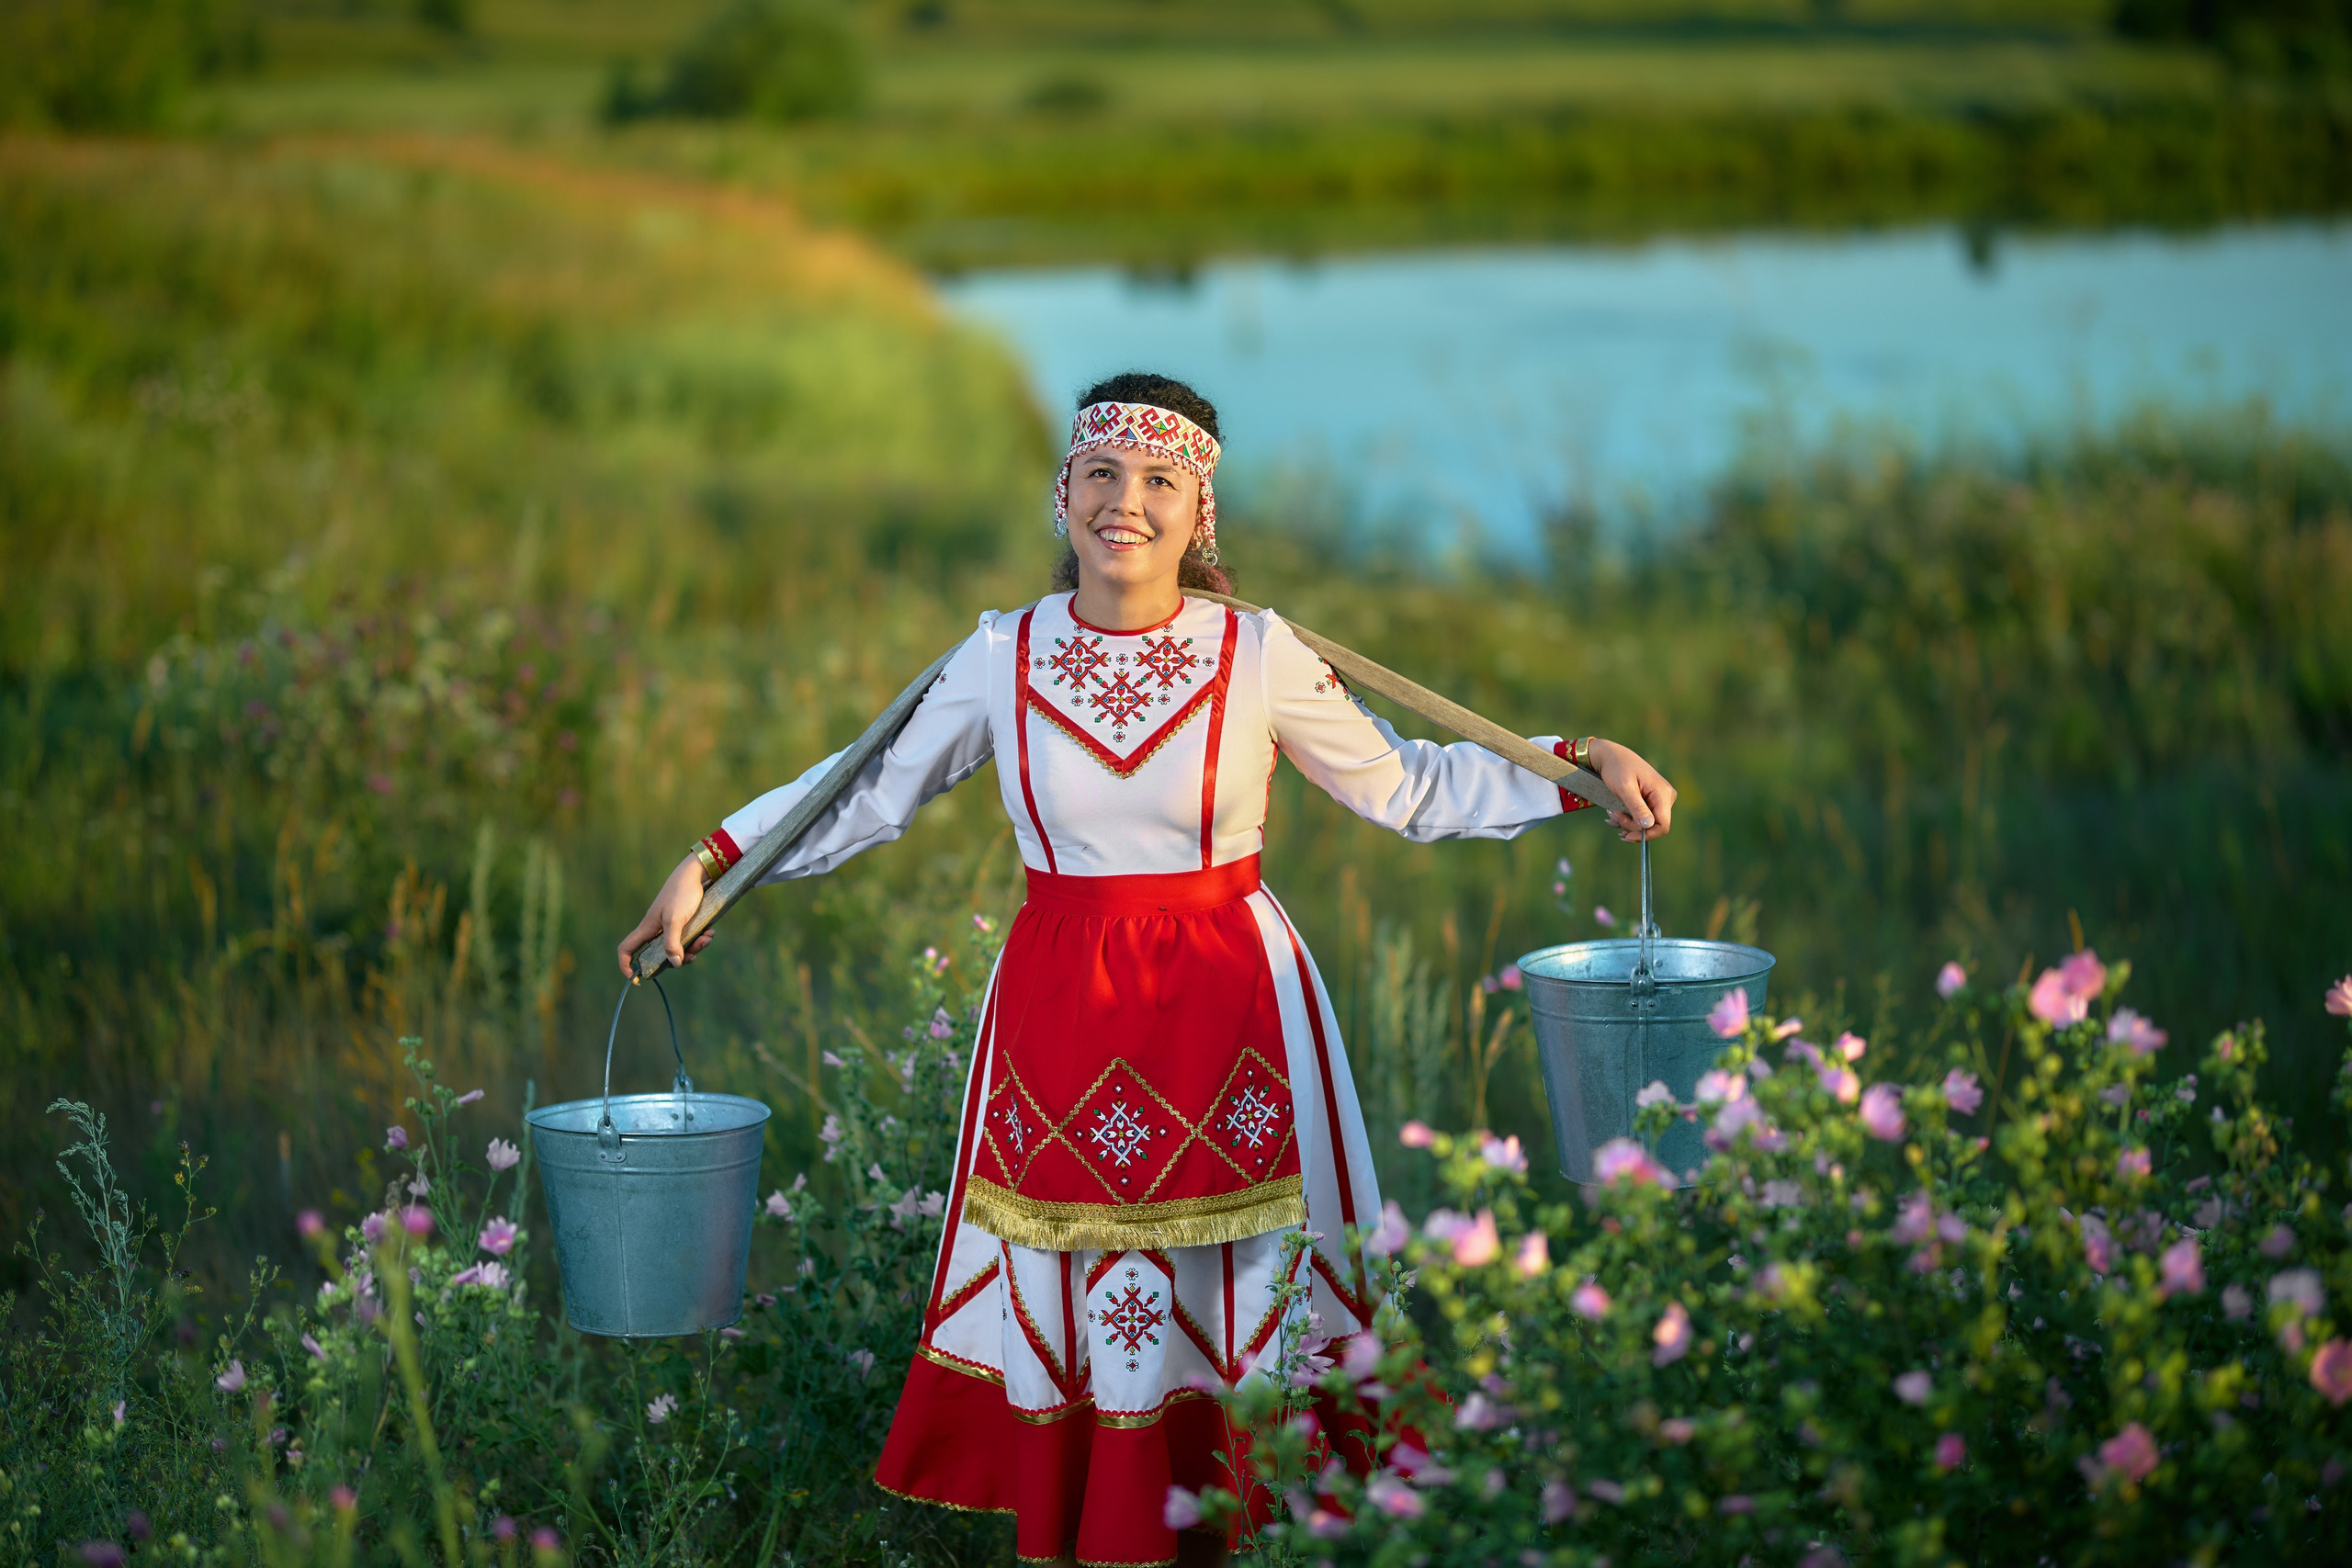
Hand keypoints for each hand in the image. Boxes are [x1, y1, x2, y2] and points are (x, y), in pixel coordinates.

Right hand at [615, 856, 716, 979]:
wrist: (697, 875)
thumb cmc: (681, 894)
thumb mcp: (675, 920)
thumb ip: (672, 943)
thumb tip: (674, 964)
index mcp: (647, 928)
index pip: (627, 949)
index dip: (626, 965)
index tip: (636, 979)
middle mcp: (656, 930)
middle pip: (660, 956)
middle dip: (678, 959)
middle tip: (693, 955)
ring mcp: (671, 927)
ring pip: (679, 949)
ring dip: (695, 948)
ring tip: (707, 937)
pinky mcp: (685, 924)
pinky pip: (690, 939)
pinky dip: (701, 939)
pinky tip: (710, 932)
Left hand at [1584, 739, 1676, 841]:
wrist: (1612, 756)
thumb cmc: (1617, 768)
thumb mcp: (1625, 788)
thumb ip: (1637, 807)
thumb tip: (1648, 825)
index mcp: (1663, 793)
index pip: (1663, 825)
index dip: (1646, 834)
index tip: (1626, 835)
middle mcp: (1666, 797)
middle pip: (1653, 826)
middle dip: (1631, 826)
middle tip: (1612, 816)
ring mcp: (1660, 799)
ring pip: (1646, 823)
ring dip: (1626, 823)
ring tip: (1611, 814)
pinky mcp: (1651, 801)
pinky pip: (1642, 817)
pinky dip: (1627, 819)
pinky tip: (1615, 814)